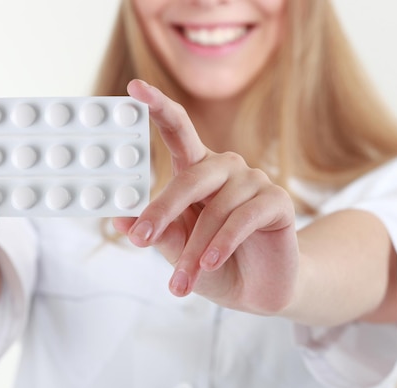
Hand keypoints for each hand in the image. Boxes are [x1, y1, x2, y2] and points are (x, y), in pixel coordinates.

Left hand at [114, 80, 298, 315]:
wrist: (257, 290)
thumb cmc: (212, 264)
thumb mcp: (177, 250)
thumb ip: (157, 232)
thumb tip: (120, 220)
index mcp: (197, 170)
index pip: (177, 130)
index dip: (157, 106)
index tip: (134, 88)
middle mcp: (225, 167)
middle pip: (191, 176)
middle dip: (163, 209)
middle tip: (140, 239)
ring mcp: (253, 180)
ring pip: (215, 209)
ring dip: (193, 250)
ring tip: (180, 283)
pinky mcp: (277, 201)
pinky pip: (243, 218)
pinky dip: (222, 244)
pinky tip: (209, 264)